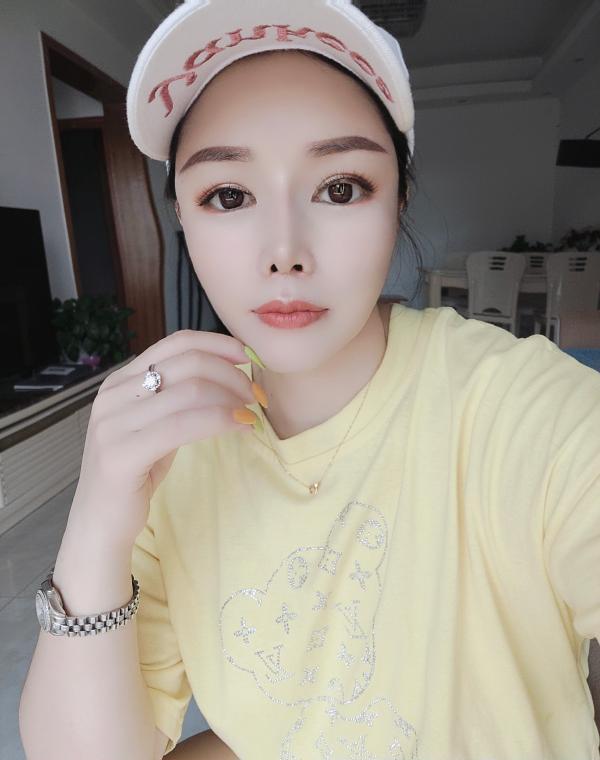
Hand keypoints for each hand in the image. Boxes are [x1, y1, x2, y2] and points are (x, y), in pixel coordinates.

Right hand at [69, 330, 257, 547]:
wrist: (100, 522)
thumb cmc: (135, 472)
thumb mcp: (156, 424)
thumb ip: (178, 397)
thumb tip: (227, 374)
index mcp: (120, 381)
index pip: (175, 342)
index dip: (217, 344)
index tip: (247, 356)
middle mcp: (112, 394)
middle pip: (187, 363)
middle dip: (231, 375)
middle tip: (254, 395)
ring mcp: (113, 423)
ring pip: (190, 391)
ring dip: (231, 399)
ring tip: (250, 413)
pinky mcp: (121, 454)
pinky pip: (183, 425)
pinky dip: (220, 421)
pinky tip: (241, 427)